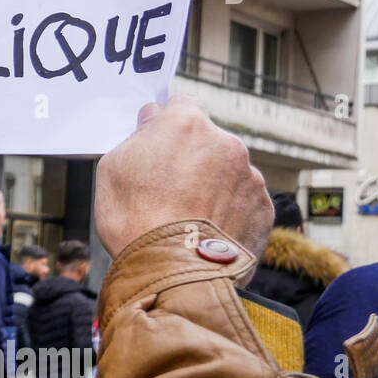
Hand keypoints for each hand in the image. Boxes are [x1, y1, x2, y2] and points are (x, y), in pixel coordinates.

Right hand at [94, 97, 271, 260]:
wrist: (174, 271)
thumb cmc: (135, 218)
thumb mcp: (113, 167)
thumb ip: (138, 136)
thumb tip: (152, 119)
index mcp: (186, 124)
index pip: (182, 106)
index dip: (168, 126)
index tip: (159, 145)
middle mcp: (226, 142)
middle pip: (207, 141)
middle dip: (191, 158)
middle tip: (168, 190)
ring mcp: (250, 176)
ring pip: (227, 173)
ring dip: (212, 186)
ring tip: (187, 217)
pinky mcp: (264, 208)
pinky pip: (243, 202)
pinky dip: (228, 212)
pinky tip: (206, 231)